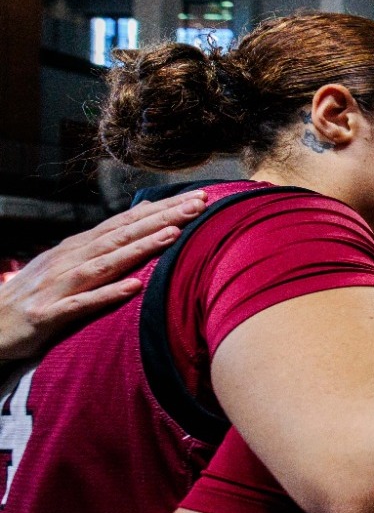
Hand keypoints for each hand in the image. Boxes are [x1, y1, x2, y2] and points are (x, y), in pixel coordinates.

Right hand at [0, 190, 206, 359]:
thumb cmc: (37, 295)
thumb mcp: (70, 264)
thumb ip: (104, 244)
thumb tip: (142, 216)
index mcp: (78, 247)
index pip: (126, 222)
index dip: (162, 209)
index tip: (198, 199)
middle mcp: (69, 260)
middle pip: (121, 235)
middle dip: (161, 219)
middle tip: (198, 205)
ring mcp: (58, 285)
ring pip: (105, 263)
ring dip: (139, 249)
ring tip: (173, 235)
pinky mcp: (48, 313)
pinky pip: (82, 303)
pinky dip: (108, 293)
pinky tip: (134, 287)